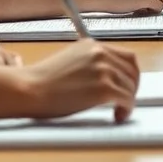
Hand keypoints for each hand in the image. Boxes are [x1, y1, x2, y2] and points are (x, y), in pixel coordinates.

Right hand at [23, 40, 139, 121]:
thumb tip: (107, 77)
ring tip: (118, 111)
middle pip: (132, 69)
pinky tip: (117, 116)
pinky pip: (126, 99)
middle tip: (126, 100)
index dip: (130, 73)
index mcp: (92, 45)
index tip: (126, 85)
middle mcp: (100, 53)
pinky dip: (126, 109)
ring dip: (128, 100)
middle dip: (133, 86)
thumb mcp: (70, 61)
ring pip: (130, 86)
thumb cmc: (43, 81)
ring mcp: (103, 70)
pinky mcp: (103, 88)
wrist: (30, 89)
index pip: (125, 56)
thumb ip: (90, 63)